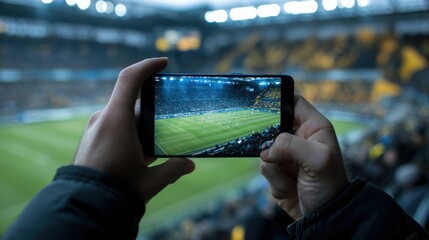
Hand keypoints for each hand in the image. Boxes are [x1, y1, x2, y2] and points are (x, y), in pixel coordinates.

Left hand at [73, 58, 194, 203]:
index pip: (130, 79)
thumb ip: (174, 169)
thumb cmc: (117, 190)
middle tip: (170, 124)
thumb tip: (190, 165)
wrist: (83, 206)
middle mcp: (102, 118)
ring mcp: (94, 128)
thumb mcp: (150, 181)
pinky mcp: (91, 139)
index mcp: (116, 119)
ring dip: (141, 126)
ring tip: (155, 145)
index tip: (164, 63)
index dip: (148, 65)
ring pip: (124, 117)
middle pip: (133, 103)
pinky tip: (139, 154)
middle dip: (153, 112)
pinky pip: (113, 126)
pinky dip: (130, 133)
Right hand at [260, 95, 348, 218]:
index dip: (279, 100)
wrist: (324, 217)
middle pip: (271, 128)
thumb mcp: (317, 160)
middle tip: (279, 155)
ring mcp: (286, 156)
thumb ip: (290, 145)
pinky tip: (292, 188)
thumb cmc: (329, 186)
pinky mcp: (277, 173)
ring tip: (296, 178)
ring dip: (277, 170)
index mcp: (313, 128)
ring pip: (264, 152)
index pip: (294, 102)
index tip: (262, 105)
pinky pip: (265, 170)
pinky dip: (276, 182)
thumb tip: (266, 150)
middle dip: (270, 143)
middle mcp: (298, 139)